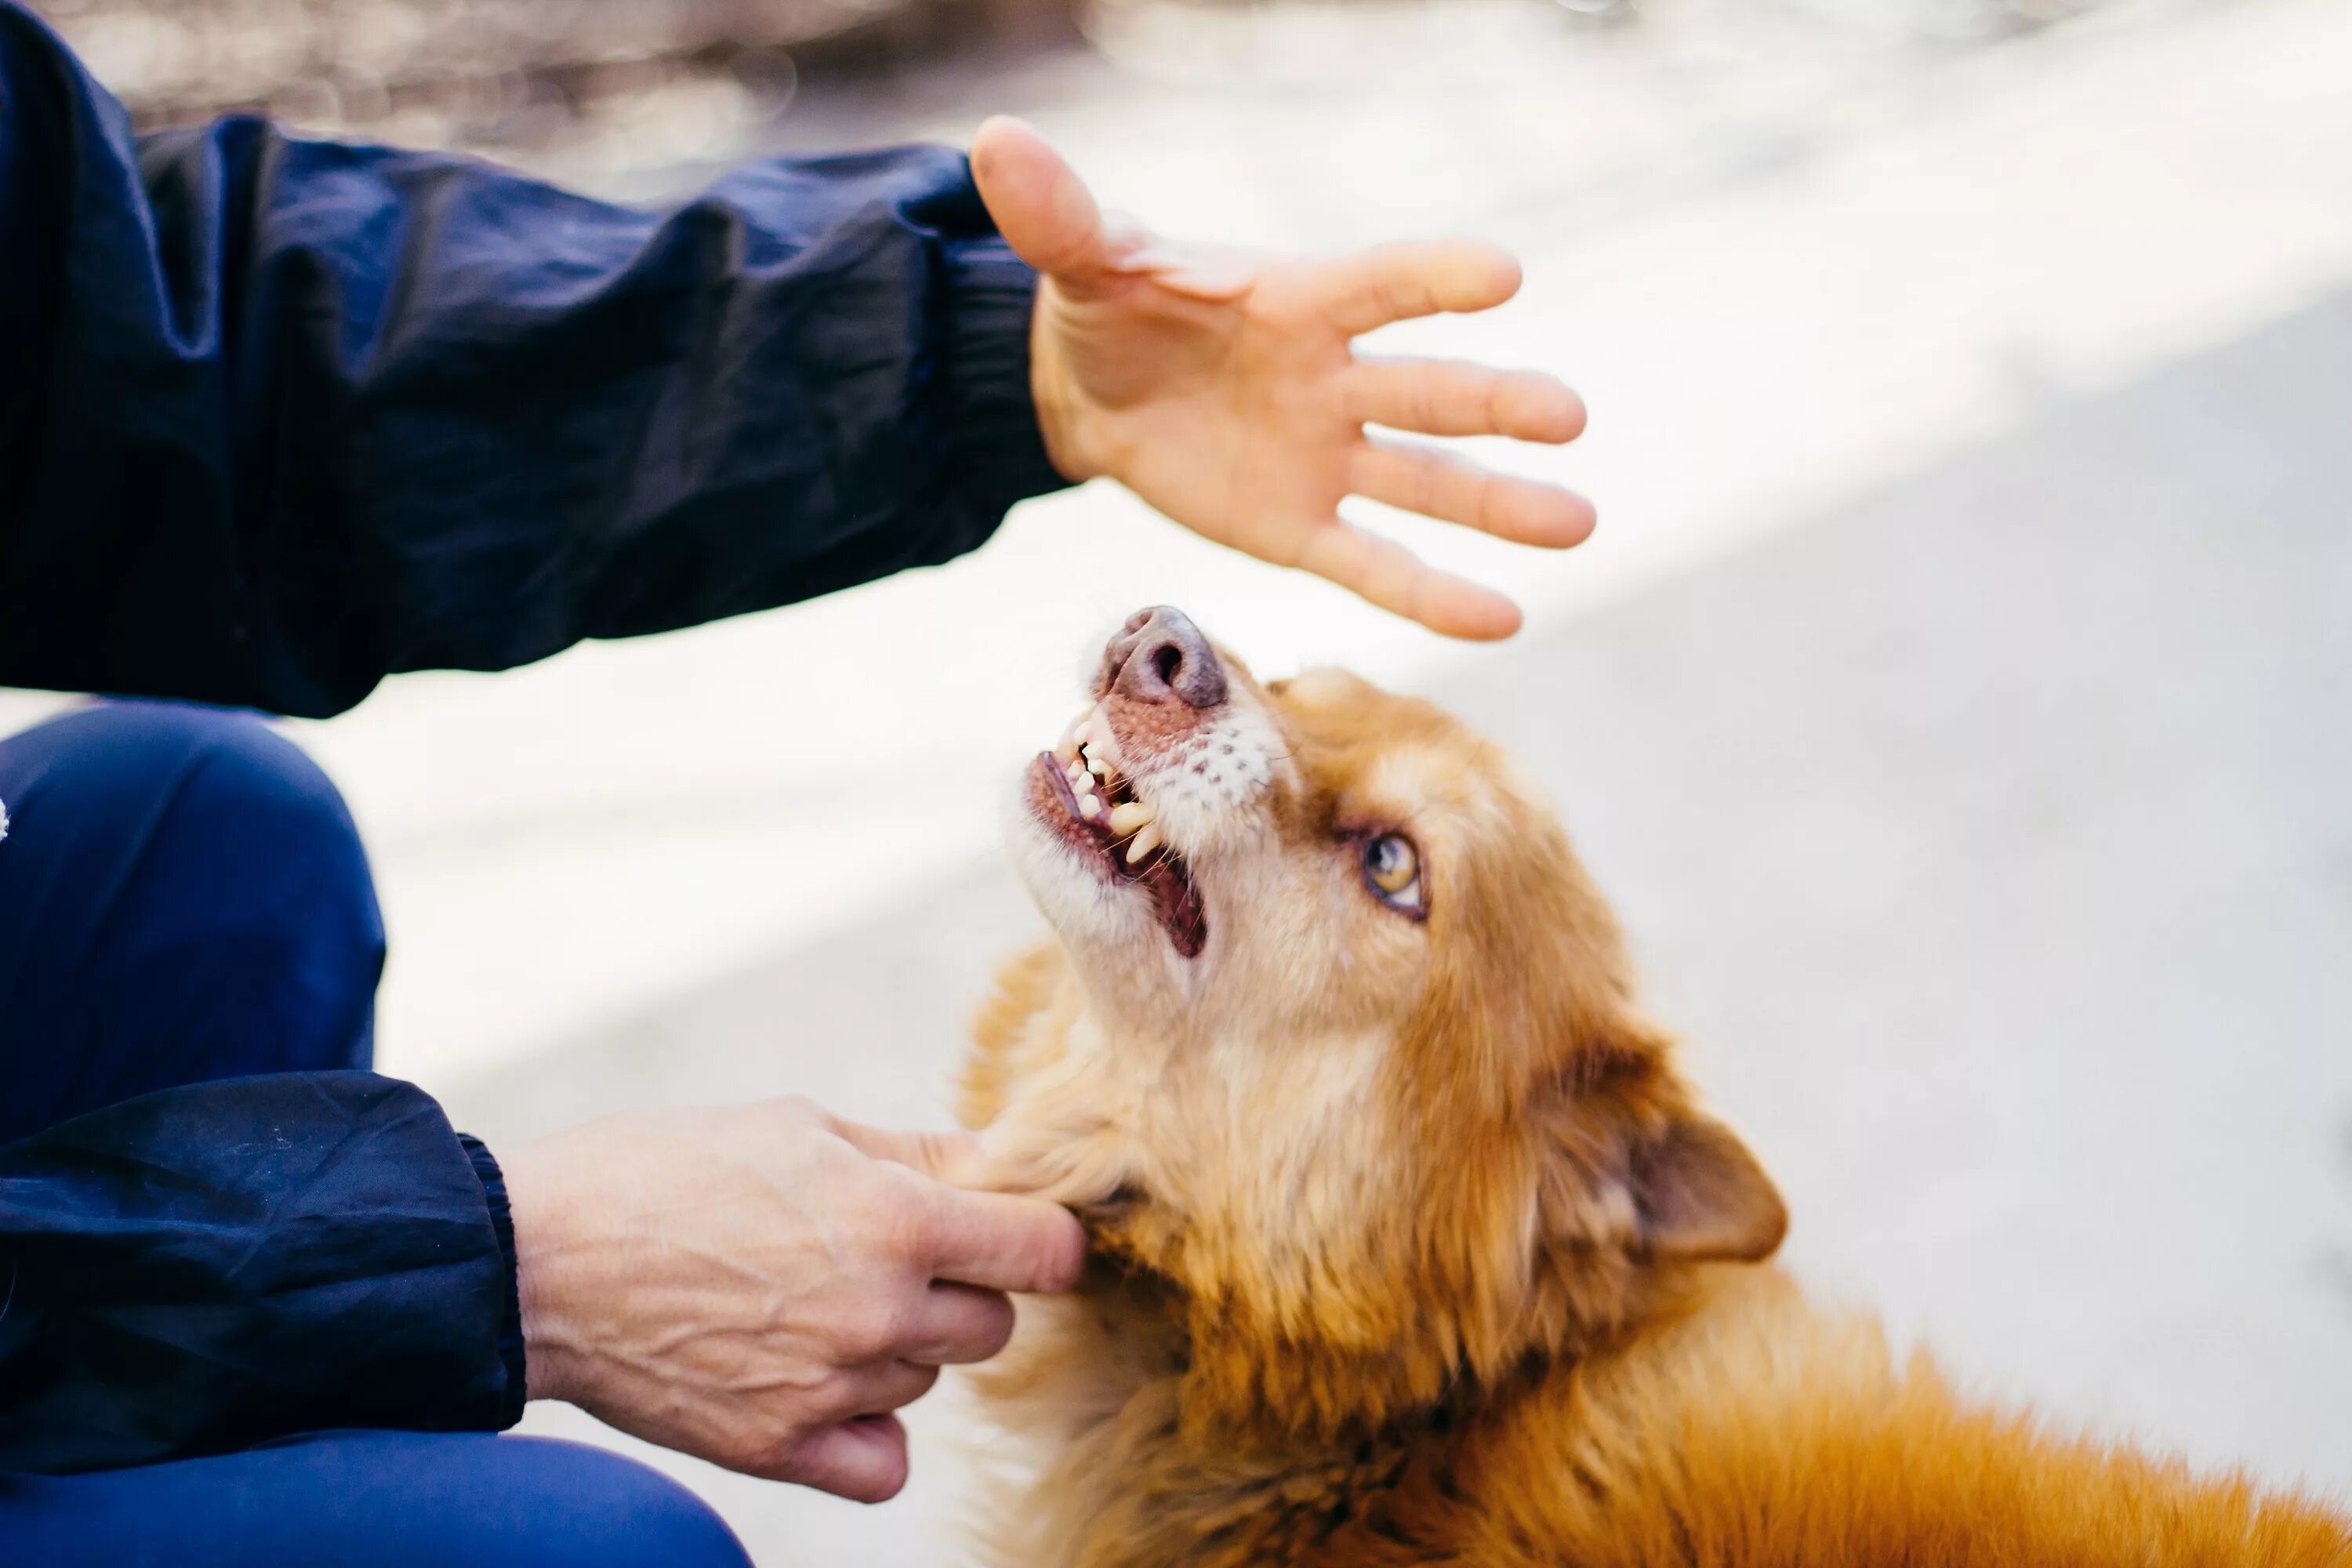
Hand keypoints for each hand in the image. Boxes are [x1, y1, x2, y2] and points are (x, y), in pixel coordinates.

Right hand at [499, 1096, 1085, 1502]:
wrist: (539, 1260)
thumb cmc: (665, 1169)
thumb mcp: (799, 1124)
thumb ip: (915, 1153)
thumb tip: (1001, 1163)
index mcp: (896, 1219)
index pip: (1045, 1251)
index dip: (1042, 1237)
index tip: (1016, 1230)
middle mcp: (879, 1311)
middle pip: (995, 1325)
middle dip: (962, 1289)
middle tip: (888, 1255)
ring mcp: (832, 1387)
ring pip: (930, 1380)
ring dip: (899, 1347)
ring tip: (814, 1299)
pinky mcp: (780, 1447)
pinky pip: (885, 1463)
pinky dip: (870, 1432)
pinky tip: (826, 1384)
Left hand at [973, 116, 1592, 640]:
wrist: (1092, 388)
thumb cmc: (1111, 305)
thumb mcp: (1084, 262)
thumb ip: (1060, 216)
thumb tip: (995, 143)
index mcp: (1297, 299)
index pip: (1378, 283)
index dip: (1434, 278)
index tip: (1504, 274)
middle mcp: (1334, 377)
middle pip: (1427, 392)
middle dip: (1496, 406)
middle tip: (1569, 417)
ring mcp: (1327, 457)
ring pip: (1426, 484)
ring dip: (1499, 507)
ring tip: (1579, 524)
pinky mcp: (1300, 528)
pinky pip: (1375, 563)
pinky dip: (1433, 592)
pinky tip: (1506, 615)